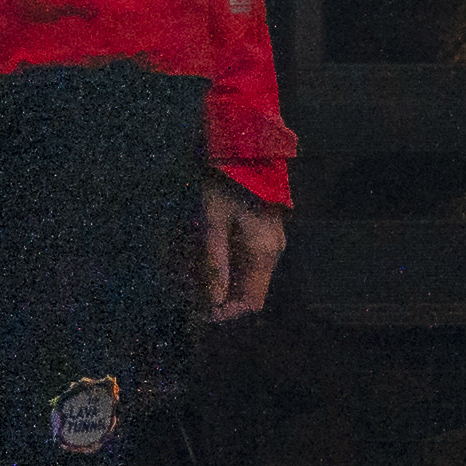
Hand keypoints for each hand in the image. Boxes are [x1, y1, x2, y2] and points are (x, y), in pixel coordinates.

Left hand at [197, 182, 288, 321]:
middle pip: (250, 293)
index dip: (227, 312)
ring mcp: (271, 243)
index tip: (201, 312)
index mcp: (263, 252)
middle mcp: (273, 252)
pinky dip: (229, 268)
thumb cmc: (225, 184)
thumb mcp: (213, 223)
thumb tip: (214, 300)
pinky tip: (208, 260)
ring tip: (196, 278)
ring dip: (225, 283)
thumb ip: (215, 263)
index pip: (251, 301)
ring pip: (249, 279)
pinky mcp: (265, 235)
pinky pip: (249, 262)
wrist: (244, 153)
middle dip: (222, 298)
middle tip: (192, 295)